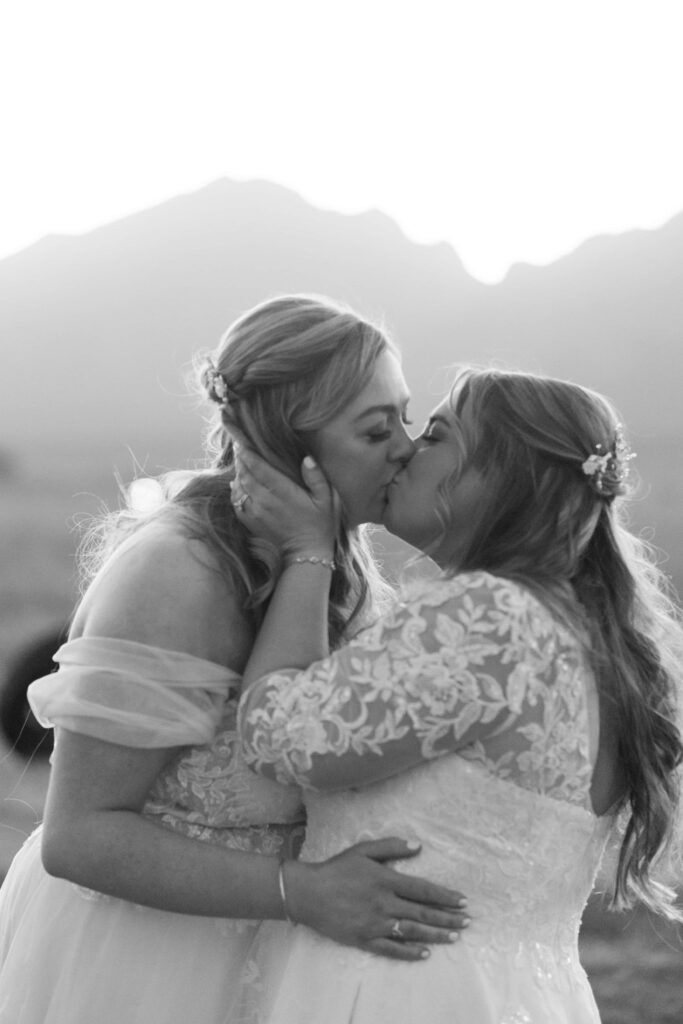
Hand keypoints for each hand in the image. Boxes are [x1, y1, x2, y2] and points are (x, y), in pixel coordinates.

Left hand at [232, 446, 338, 557]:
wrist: (306, 552)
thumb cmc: (319, 523)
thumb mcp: (327, 499)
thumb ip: (316, 477)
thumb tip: (307, 459)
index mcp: (283, 491)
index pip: (259, 468)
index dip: (248, 453)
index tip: (241, 442)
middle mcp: (265, 501)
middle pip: (245, 475)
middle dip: (241, 460)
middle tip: (239, 447)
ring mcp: (255, 512)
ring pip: (239, 487)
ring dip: (238, 474)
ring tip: (240, 462)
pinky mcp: (251, 522)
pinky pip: (236, 502)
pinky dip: (235, 491)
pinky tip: (238, 483)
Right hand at [285, 837, 469, 960]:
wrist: (308, 893)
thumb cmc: (336, 868)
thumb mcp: (363, 850)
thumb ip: (391, 846)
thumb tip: (418, 846)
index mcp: (386, 880)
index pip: (423, 889)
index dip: (445, 896)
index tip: (462, 901)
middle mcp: (384, 903)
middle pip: (422, 912)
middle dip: (447, 917)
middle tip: (467, 922)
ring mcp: (375, 923)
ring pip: (412, 931)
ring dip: (435, 934)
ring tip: (454, 937)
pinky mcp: (364, 939)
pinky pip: (391, 948)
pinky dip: (409, 952)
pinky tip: (425, 953)